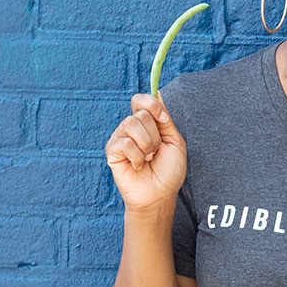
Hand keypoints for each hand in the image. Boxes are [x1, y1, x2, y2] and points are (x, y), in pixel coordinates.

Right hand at [104, 93, 187, 212]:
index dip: (152, 105)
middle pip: (140, 113)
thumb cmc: (169, 171)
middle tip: (156, 152)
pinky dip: (137, 157)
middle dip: (155, 135)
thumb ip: (165, 118)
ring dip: (147, 146)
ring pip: (131, 124)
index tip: (164, 120)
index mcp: (146, 123)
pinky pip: (124, 142)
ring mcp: (120, 138)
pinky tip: (138, 166)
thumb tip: (157, 91)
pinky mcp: (112, 151)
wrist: (160, 195)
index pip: (141, 100)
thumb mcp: (174, 141)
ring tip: (148, 159)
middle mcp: (131, 128)